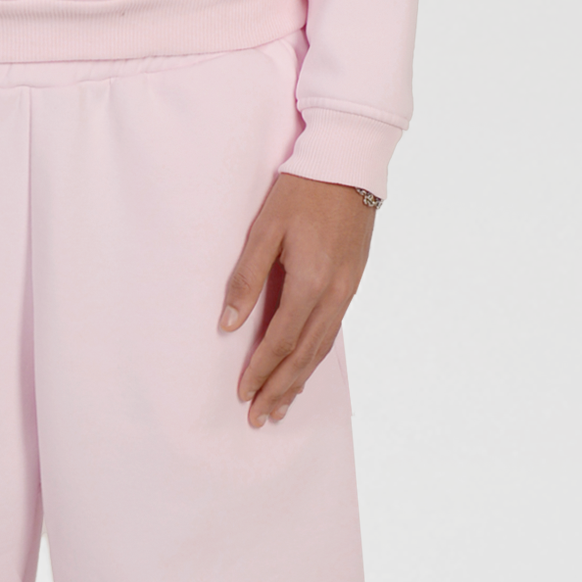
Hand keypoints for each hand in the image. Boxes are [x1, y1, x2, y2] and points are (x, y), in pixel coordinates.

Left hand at [218, 174, 375, 426]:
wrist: (349, 164)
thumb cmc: (301, 191)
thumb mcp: (264, 229)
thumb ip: (246, 277)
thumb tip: (228, 323)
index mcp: (311, 281)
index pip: (281, 339)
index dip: (261, 369)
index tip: (243, 393)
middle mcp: (335, 293)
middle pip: (305, 354)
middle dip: (281, 388)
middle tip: (260, 417)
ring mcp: (348, 289)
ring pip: (322, 347)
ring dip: (300, 379)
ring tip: (281, 406)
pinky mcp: (353, 282)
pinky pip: (333, 331)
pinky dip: (316, 356)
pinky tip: (304, 367)